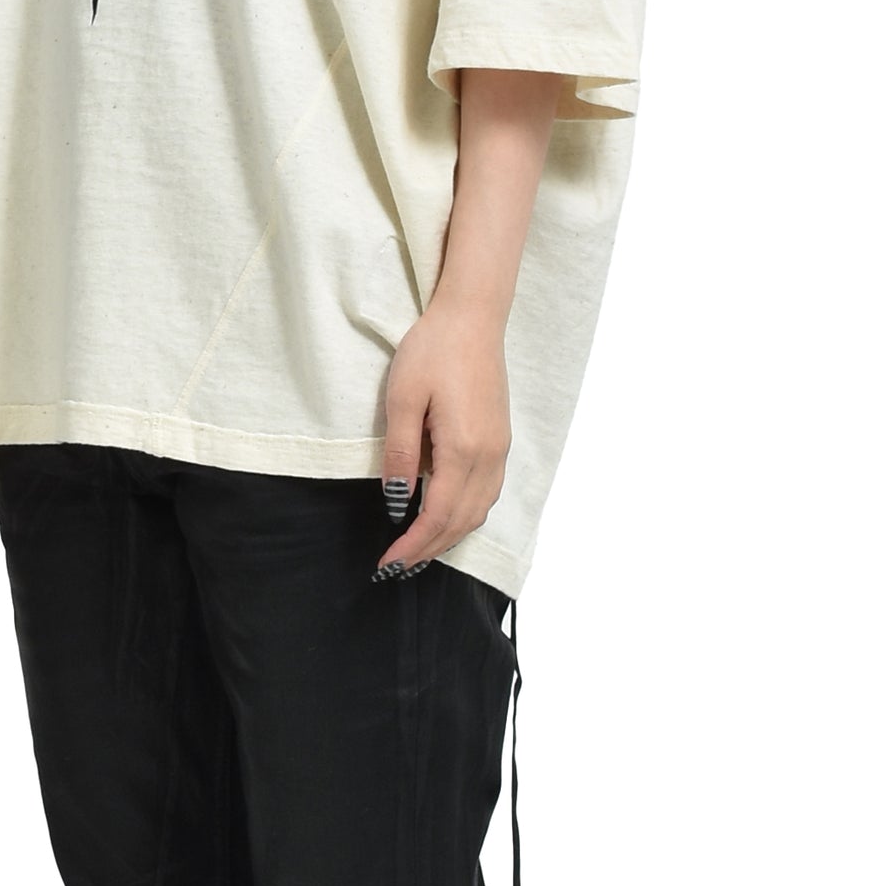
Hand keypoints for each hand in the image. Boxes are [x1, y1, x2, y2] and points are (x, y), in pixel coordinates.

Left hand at [376, 293, 510, 574]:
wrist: (472, 317)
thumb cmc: (433, 350)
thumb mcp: (402, 399)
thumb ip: (400, 454)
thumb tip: (397, 500)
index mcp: (464, 449)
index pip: (437, 516)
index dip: (411, 546)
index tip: (386, 564)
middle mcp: (488, 457)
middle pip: (460, 523)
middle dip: (427, 551)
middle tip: (395, 568)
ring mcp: (498, 450)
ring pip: (477, 512)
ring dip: (447, 537)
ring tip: (417, 551)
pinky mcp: (499, 441)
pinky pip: (486, 494)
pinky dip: (464, 517)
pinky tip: (444, 518)